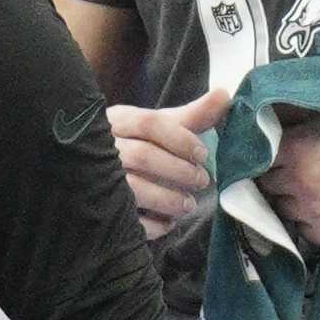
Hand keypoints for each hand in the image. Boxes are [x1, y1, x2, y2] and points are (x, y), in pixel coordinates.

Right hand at [110, 89, 228, 238]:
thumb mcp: (159, 127)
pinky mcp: (99, 208)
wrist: (95, 171)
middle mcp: (104, 148)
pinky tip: (166, 223)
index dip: (180, 139)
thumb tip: (224, 95)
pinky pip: (125, 219)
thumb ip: (192, 115)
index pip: (149, 123)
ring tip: (188, 205)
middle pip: (142, 156)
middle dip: (178, 171)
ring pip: (132, 189)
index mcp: (118, 121)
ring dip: (167, 199)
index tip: (202, 154)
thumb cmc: (135, 143)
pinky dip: (150, 224)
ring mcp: (98, 178)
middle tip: (202, 181)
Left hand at [255, 113, 319, 250]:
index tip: (275, 162)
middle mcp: (296, 185)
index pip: (259, 162)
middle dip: (279, 184)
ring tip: (314, 196)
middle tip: (295, 179)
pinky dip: (312, 223)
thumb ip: (296, 129)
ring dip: (294, 205)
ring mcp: (310, 214)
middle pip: (269, 189)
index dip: (268, 162)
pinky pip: (305, 232)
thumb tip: (271, 130)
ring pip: (285, 212)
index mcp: (294, 152)